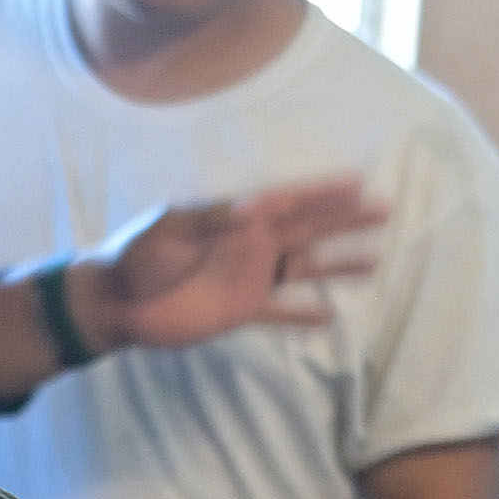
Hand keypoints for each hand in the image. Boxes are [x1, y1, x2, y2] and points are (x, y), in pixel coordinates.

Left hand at [88, 177, 389, 353]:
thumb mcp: (168, 227)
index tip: (357, 183)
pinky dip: (302, 314)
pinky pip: (279, 311)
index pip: (288, 200)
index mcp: (235, 217)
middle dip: (345, 219)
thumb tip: (253, 208)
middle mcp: (250, 243)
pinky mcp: (240, 310)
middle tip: (385, 210)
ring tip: (375, 261)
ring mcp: (248, 277)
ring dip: (337, 264)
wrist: (113, 303)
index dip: (322, 192)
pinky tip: (329, 315)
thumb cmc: (135, 256)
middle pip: (308, 228)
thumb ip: (210, 218)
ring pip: (303, 267)